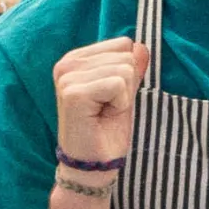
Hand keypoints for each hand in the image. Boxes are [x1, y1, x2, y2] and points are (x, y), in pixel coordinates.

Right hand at [51, 39, 144, 166]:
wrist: (92, 164)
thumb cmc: (106, 129)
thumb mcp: (125, 93)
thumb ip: (132, 68)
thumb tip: (142, 46)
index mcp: (76, 59)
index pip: (123, 44)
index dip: (128, 73)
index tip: (111, 96)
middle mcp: (67, 63)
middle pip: (126, 55)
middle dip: (127, 85)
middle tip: (108, 108)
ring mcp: (67, 77)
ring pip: (124, 69)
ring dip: (123, 96)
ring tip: (105, 112)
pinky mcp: (73, 93)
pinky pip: (118, 84)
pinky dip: (120, 104)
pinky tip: (103, 117)